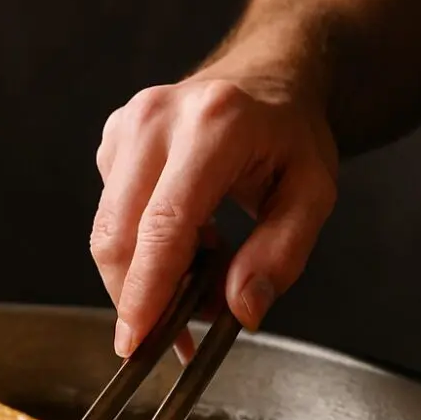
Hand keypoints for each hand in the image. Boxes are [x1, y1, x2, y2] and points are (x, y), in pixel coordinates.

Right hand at [91, 72, 338, 356]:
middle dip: (137, 299)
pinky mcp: (112, 138)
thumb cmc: (290, 135)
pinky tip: (187, 240)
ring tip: (200, 273)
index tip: (137, 342)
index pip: (164, 225)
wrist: (267, 77)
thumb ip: (282, 254)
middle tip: (176, 333)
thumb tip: (242, 310)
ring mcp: (127, 125)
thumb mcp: (313, 194)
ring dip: (141, 277)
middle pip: (119, 235)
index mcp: (214, 126)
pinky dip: (141, 248)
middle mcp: (158, 118)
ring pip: (106, 232)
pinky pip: (110, 215)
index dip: (146, 292)